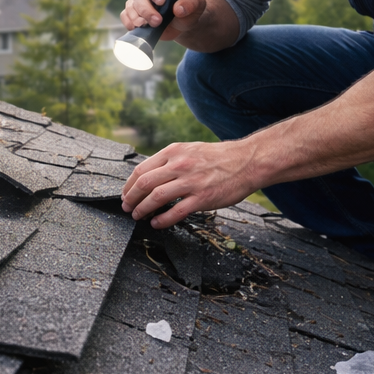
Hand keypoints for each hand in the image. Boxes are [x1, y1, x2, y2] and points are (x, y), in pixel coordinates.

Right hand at [119, 0, 208, 41]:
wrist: (181, 24)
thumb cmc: (189, 10)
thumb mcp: (197, 6)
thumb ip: (192, 4)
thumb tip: (179, 8)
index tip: (161, 2)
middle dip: (146, 9)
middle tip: (156, 21)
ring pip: (131, 4)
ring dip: (136, 16)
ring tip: (145, 26)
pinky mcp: (133, 12)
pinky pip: (125, 14)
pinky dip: (128, 22)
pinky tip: (135, 28)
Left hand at [120, 140, 255, 228]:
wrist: (247, 162)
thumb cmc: (219, 157)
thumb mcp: (190, 149)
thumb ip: (170, 160)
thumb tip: (150, 174)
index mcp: (174, 152)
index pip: (142, 169)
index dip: (129, 185)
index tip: (126, 193)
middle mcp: (180, 165)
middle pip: (145, 184)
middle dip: (131, 198)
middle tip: (127, 207)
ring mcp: (191, 182)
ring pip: (156, 198)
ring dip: (143, 209)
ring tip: (138, 215)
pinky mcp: (202, 198)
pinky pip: (176, 212)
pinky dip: (162, 219)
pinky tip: (157, 223)